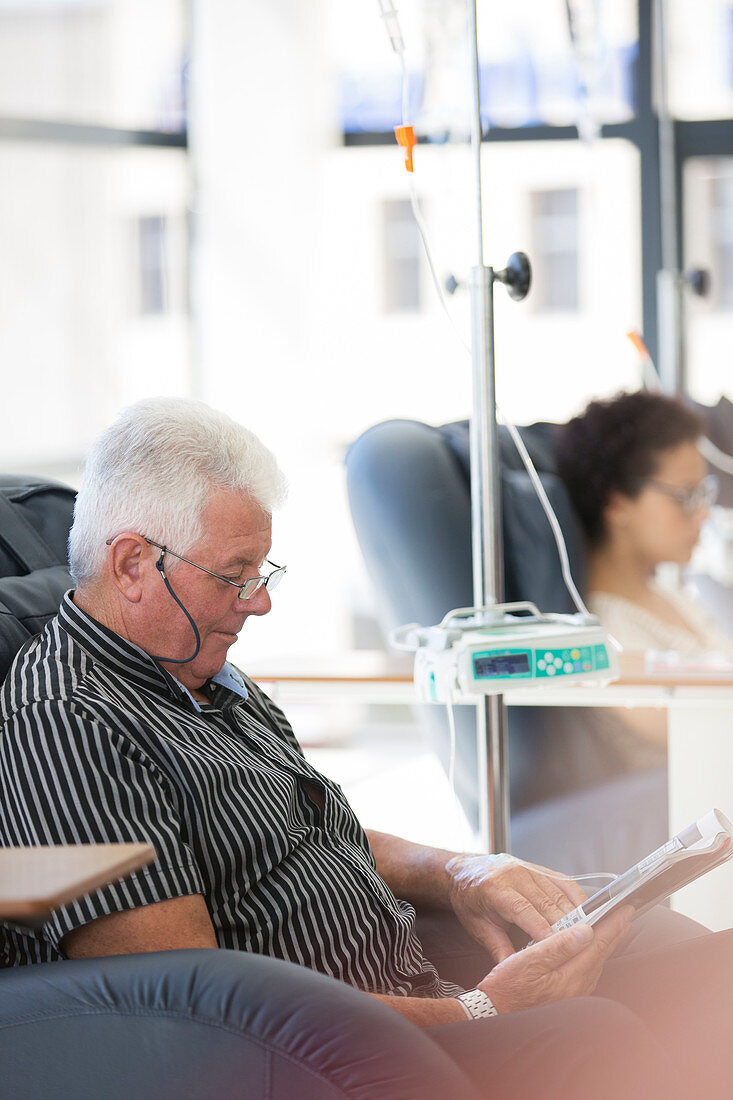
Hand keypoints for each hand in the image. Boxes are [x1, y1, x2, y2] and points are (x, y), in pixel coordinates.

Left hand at [446, 853, 587, 961]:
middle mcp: (514, 875)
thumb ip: (497, 948)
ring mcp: (529, 869)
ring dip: (574, 915)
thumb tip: (512, 973)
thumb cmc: (469, 900)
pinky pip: (563, 882)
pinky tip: (586, 914)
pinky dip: (577, 898)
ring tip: (587, 935)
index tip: (557, 948)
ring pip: (557, 893)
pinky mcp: (540, 868)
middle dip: (564, 926)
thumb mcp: (477, 926)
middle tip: (579, 947)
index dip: (541, 929)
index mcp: (494, 888)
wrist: (465, 871)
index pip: (522, 910)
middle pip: (545, 902)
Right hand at [479, 907, 632, 1013]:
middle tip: (625, 914)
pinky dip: (594, 954)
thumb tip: (585, 931)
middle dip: (614, 932)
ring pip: (596, 962)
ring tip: (612, 927)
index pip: (597, 944)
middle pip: (601, 954)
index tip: (624, 909)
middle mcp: (577, 989)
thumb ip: (558, 945)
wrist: (494, 1013)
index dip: (611, 924)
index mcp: (569, 977)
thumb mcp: (528, 960)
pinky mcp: (567, 996)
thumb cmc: (506, 986)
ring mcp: (573, 994)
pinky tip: (591, 948)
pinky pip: (588, 971)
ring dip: (605, 942)